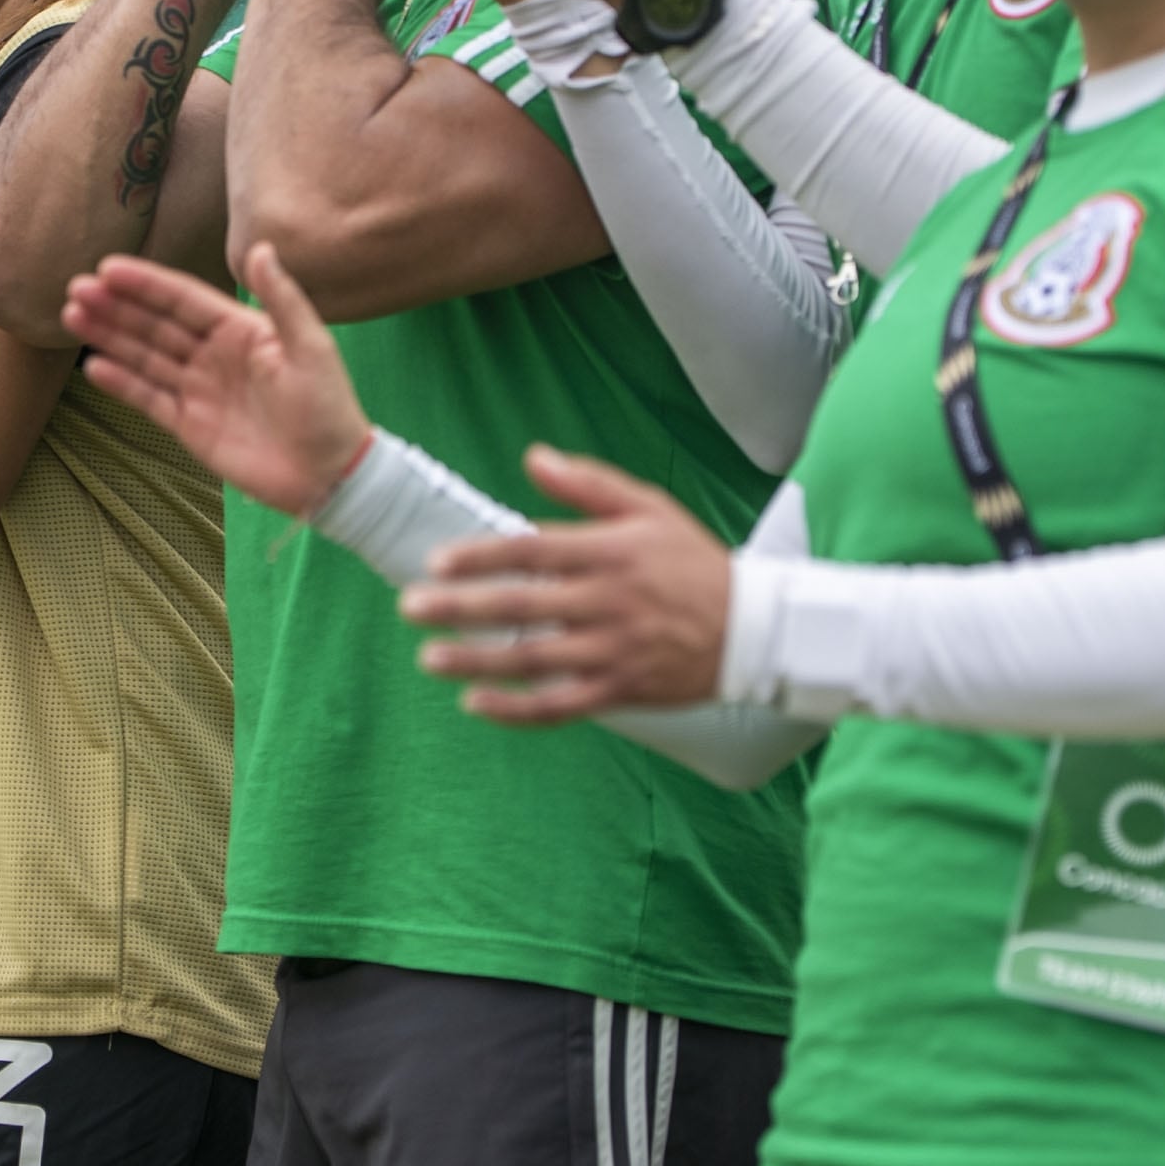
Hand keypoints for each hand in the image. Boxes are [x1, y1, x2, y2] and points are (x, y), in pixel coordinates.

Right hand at [67, 242, 371, 516]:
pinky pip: (149, 400)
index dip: (146, 284)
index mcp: (240, 330)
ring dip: (110, 337)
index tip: (108, 268)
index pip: (184, 299)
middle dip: (116, 307)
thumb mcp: (309, 346)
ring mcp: (198, 390)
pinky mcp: (190, 426)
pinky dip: (122, 384)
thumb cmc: (327, 405)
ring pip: (145, 357)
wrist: (329, 474)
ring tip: (72, 317)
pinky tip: (94, 366)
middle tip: (76, 289)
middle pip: (156, 324)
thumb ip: (281, 298)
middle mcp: (213, 355)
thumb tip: (260, 247)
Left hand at [395, 445, 730, 720]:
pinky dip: (517, 709)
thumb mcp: (648, 508)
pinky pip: (561, 706)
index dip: (482, 557)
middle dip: (461, 608)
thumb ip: (587, 484)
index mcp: (611, 552)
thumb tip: (532, 456)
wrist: (754, 629)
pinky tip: (475, 703)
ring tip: (429, 658)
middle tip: (410, 607)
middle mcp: (609, 602)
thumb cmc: (691, 562)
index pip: (533, 552)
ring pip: (535, 660)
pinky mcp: (621, 690)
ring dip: (477, 661)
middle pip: (523, 606)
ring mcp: (614, 650)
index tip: (437, 561)